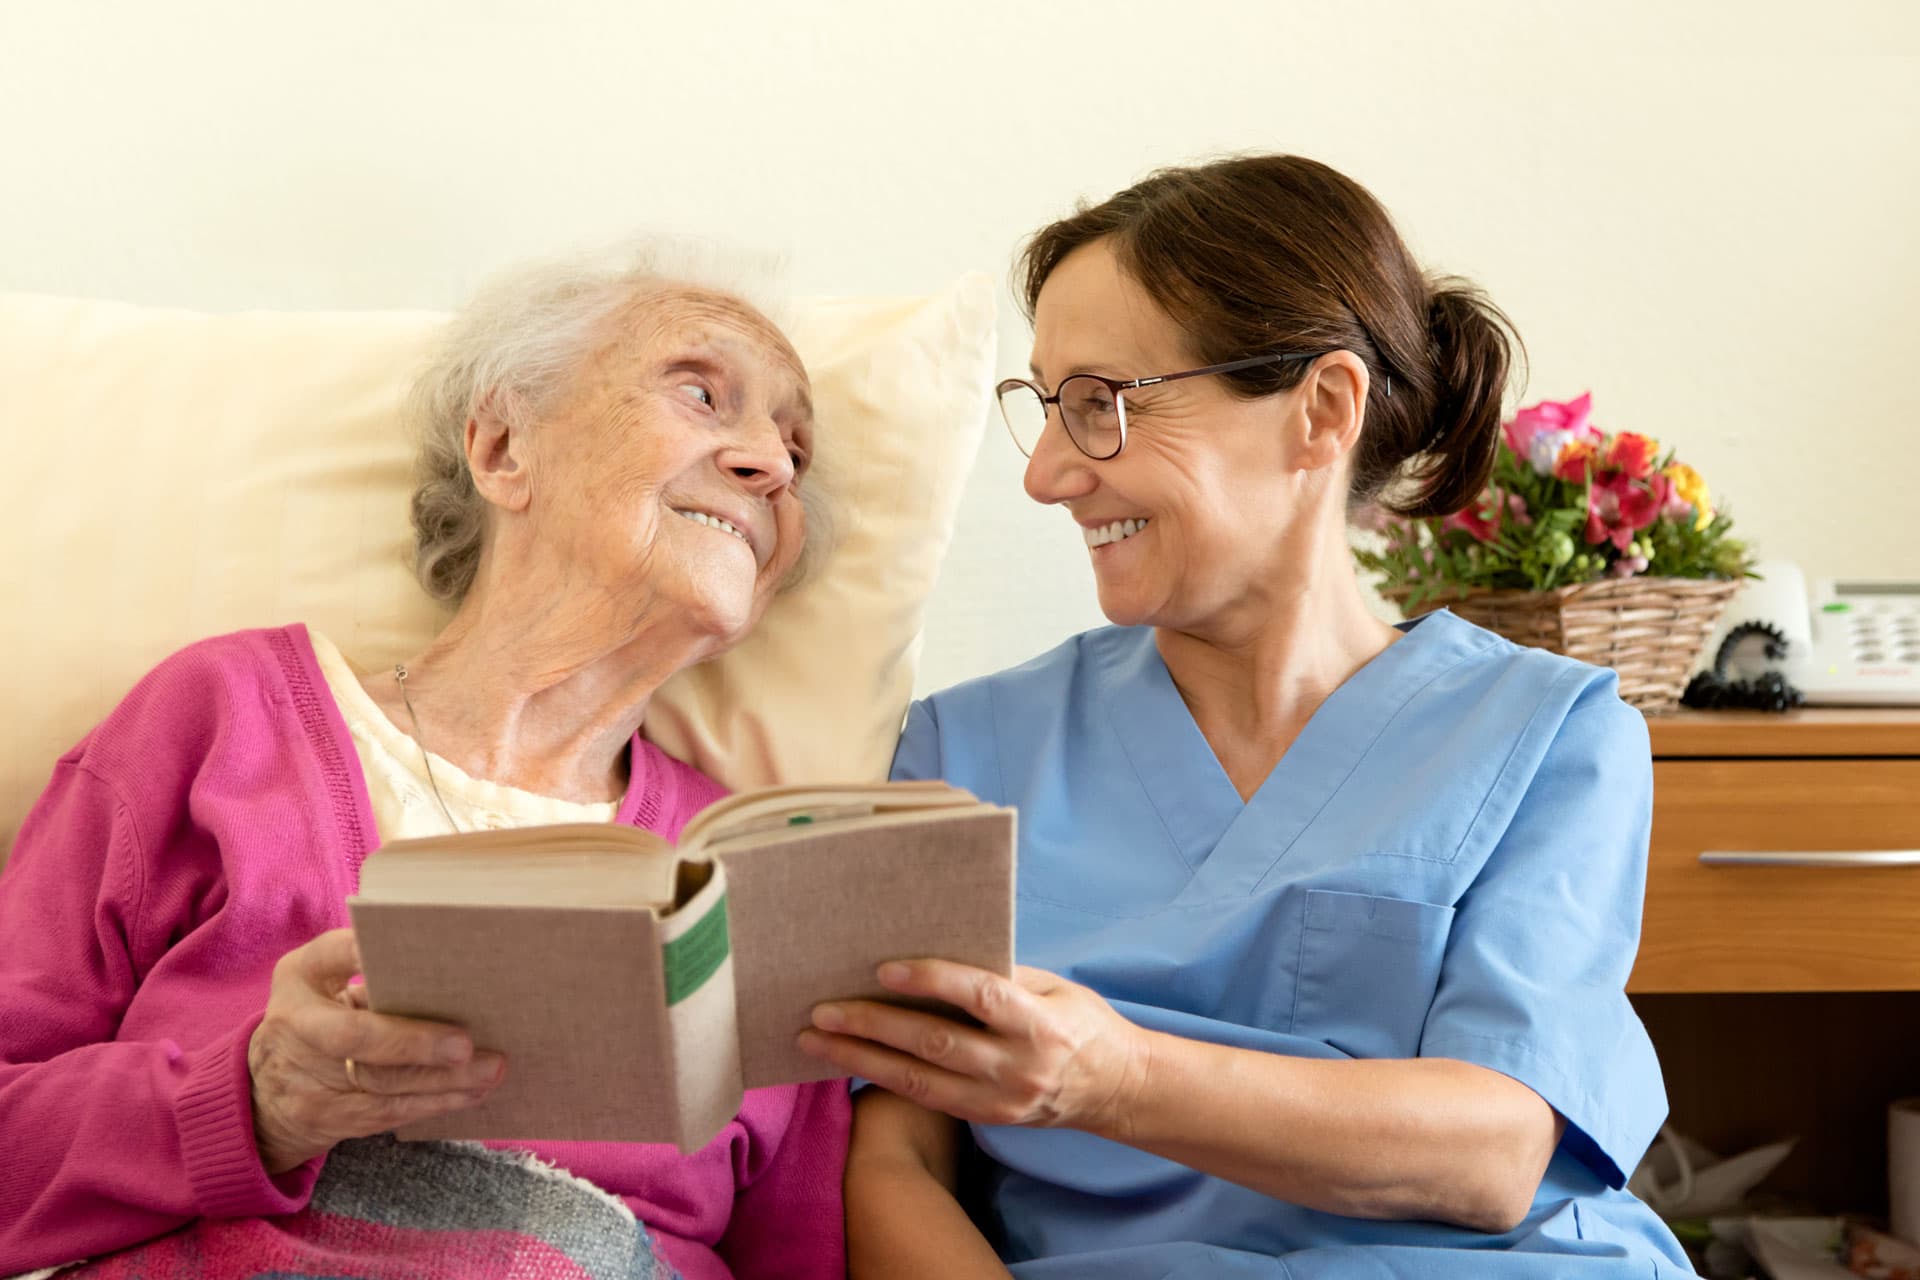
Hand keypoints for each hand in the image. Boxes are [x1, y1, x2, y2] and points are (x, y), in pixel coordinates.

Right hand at [248, 928, 506, 1173]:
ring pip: (382, 1084)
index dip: (365, 954)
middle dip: (416, 1043)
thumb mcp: (323, 981)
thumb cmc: (318, 1015)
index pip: (331, 955)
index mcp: (299, 976)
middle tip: (466, 1045)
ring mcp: (306, 1078)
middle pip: (357, 1037)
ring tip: (489, 1071)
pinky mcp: (326, 1118)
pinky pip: (388, 1112)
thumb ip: (365, 969)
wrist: (262, 1092)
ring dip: (443, 1081)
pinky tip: (471, 1093)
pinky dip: (434, 1103)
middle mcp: (296, 1024)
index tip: (417, 947)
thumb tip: (450, 964)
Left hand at [797, 961, 1148, 1134]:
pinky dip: (885, 1079)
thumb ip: (1001, 975)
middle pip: (936, 1044)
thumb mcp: (1054, 986)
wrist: (1117, 1088)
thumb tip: (933, 951)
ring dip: (862, 1059)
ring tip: (816, 1040)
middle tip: (823, 1009)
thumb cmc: (1081, 1022)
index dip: (931, 981)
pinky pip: (927, 1099)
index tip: (883, 969)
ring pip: (920, 1081)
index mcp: (1039, 1023)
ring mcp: (1001, 1101)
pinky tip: (852, 1061)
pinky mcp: (988, 1120)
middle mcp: (1018, 1067)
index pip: (979, 997)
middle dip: (874, 1025)